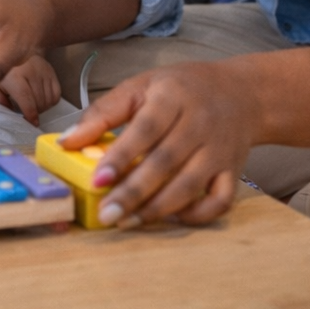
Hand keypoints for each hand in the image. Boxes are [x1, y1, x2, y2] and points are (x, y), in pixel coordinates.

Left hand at [0, 53, 61, 123]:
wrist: (12, 50)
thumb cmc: (1, 73)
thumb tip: (6, 114)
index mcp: (14, 76)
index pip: (27, 99)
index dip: (30, 114)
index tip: (32, 123)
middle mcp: (31, 71)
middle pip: (39, 103)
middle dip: (33, 111)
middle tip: (25, 111)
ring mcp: (43, 71)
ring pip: (48, 100)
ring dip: (41, 107)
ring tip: (31, 103)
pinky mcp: (51, 72)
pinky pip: (56, 95)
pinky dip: (50, 101)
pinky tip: (40, 98)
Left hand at [60, 59, 261, 228]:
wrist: (241, 92)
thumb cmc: (181, 88)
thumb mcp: (140, 86)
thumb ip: (103, 112)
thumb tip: (68, 141)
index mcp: (172, 97)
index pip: (146, 129)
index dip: (121, 156)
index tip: (98, 180)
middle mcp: (199, 123)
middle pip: (166, 162)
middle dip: (134, 192)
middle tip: (107, 214)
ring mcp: (219, 150)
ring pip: (190, 186)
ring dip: (158, 209)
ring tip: (128, 222)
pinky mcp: (233, 171)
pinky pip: (219, 200)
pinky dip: (196, 215)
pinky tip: (169, 218)